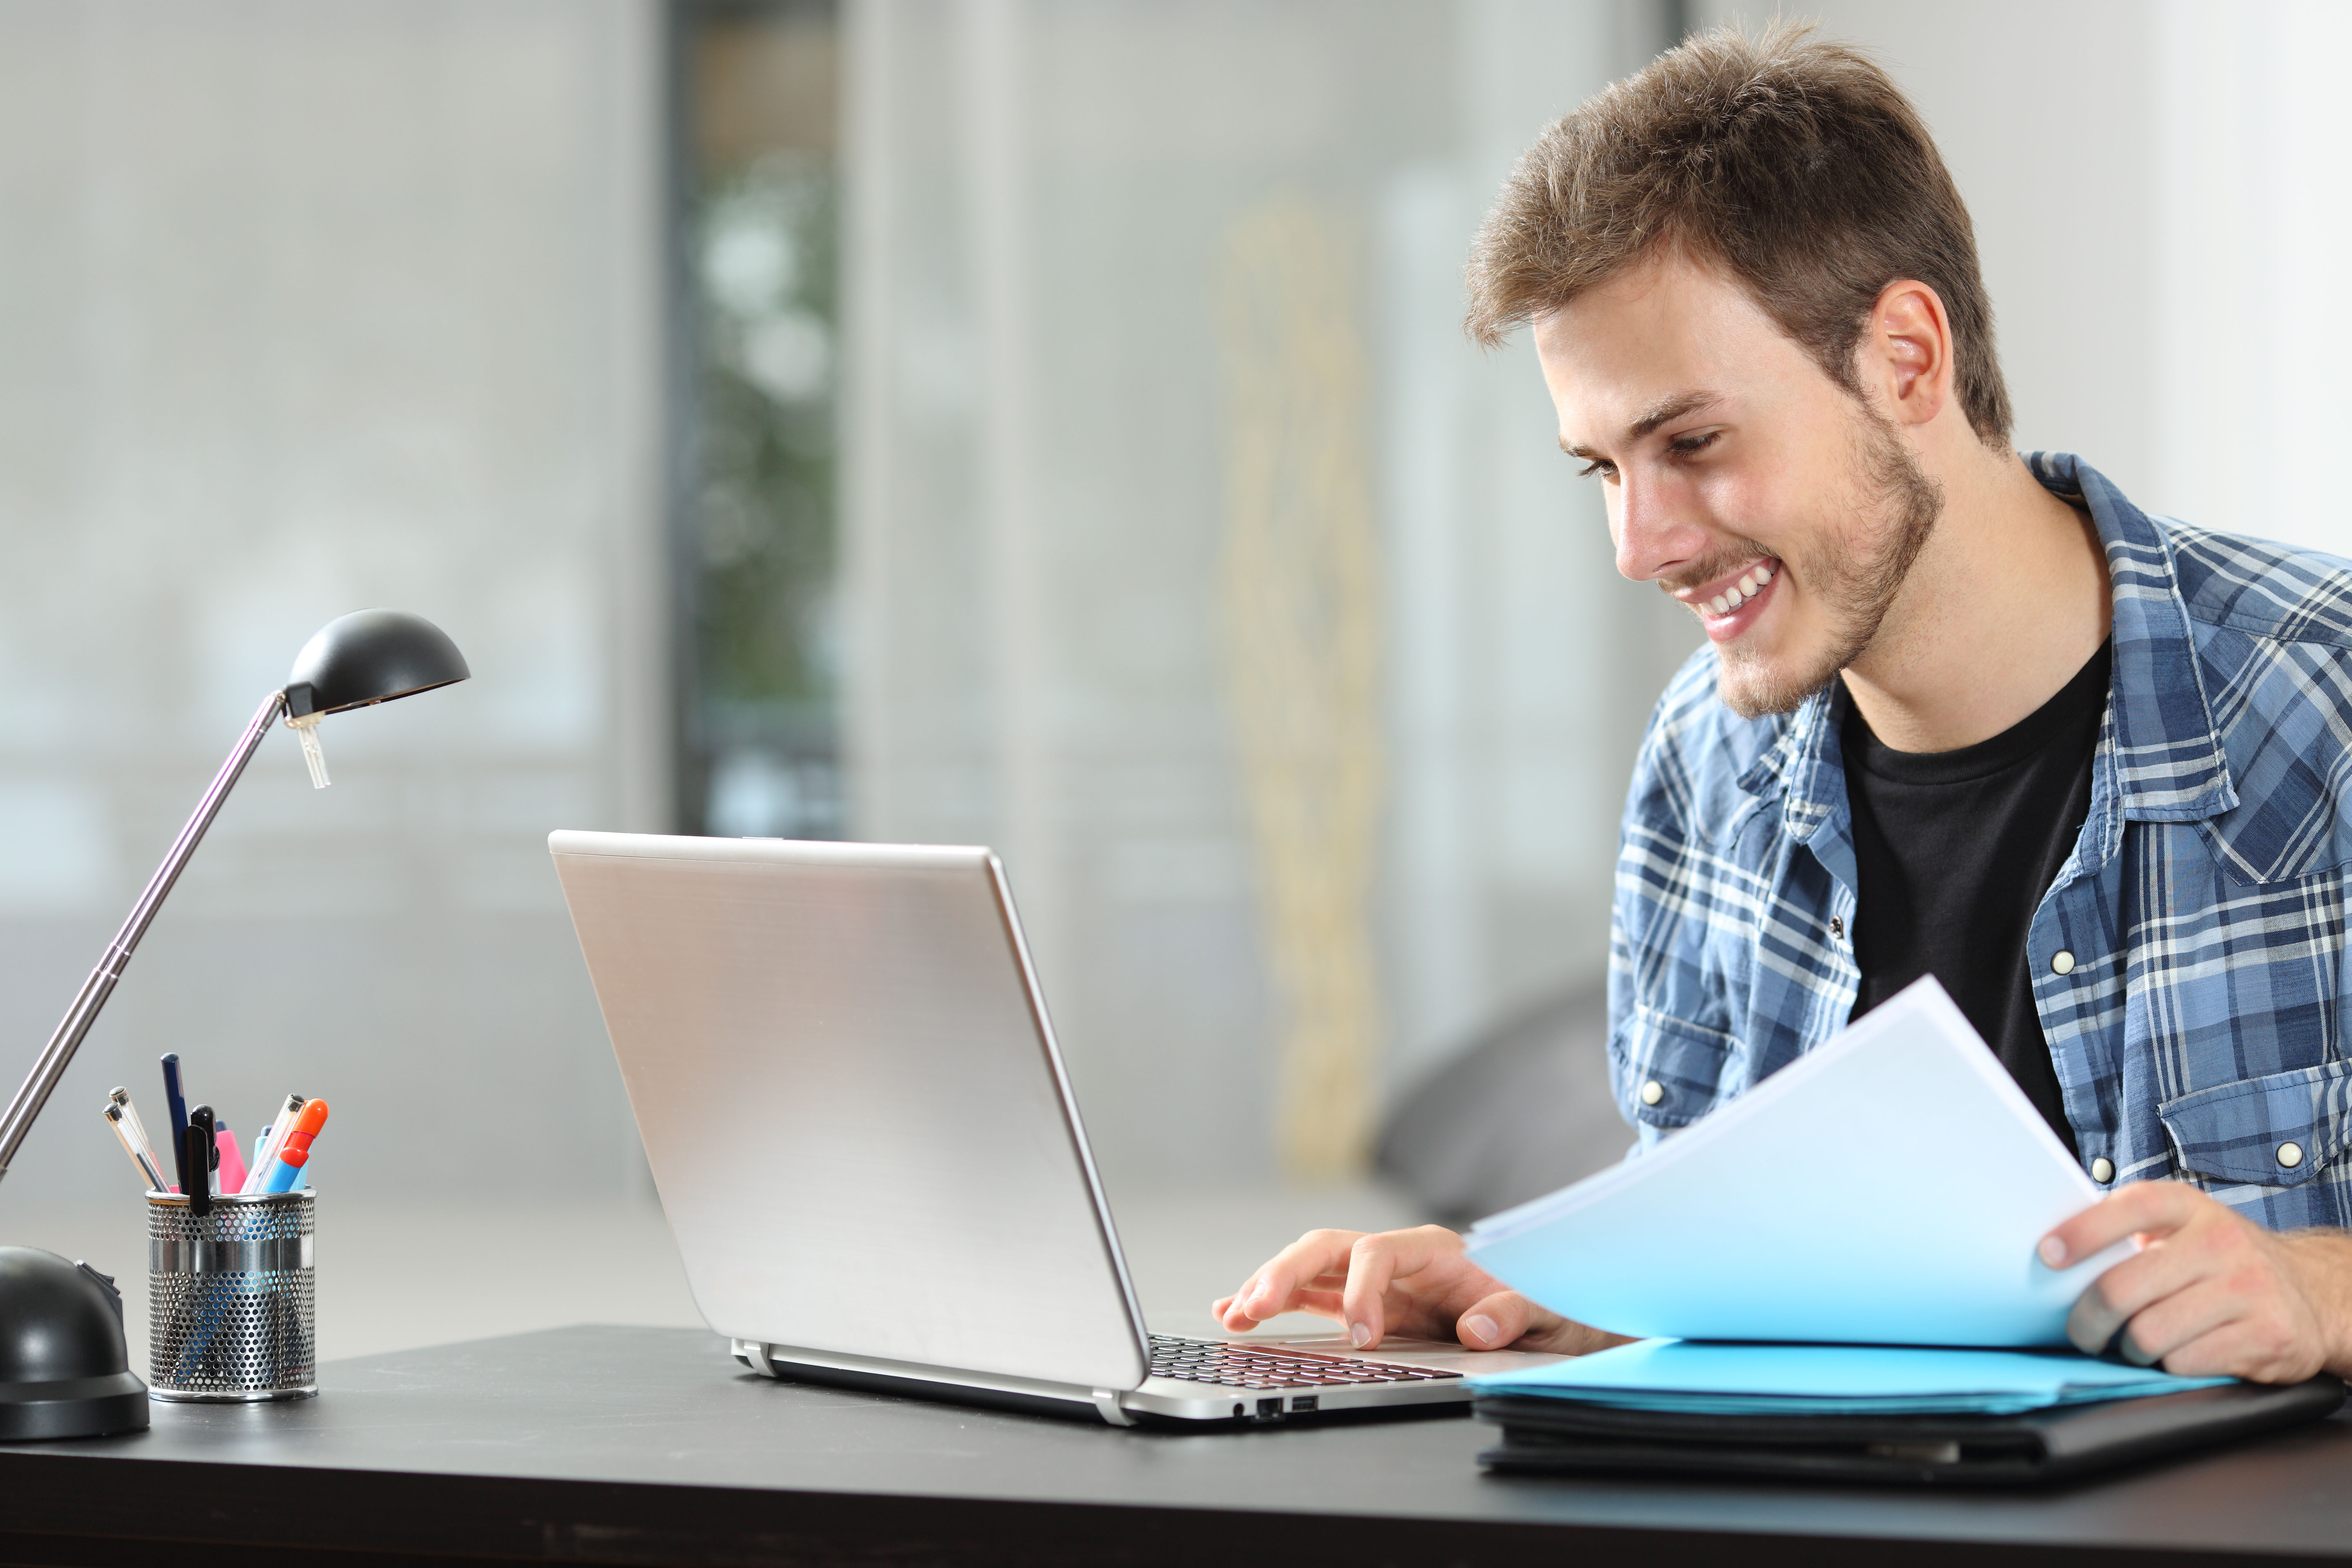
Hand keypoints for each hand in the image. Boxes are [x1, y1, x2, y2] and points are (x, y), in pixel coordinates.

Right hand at [1209, 1224, 1628, 1353]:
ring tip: (1233, 1313)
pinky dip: (1275, 1301)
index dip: (1361, 1292)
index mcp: (1437, 1249)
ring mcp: (1378, 1278)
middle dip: (1286, 1274)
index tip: (1363, 1337)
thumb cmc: (1548, 1306)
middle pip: (1329, 1247)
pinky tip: (1238, 1313)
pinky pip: (1312, 1295)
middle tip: (1254, 1309)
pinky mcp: (1367, 1302)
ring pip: (1311, 1268)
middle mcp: (1400, 1257)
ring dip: (1268, 1286)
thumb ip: (1513, 1313)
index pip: (1378, 1252)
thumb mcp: (1547, 1311)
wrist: (1553, 1313)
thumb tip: (1478, 1328)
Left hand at [2040, 1180, 2351, 1381]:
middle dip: (2087, 1320)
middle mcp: (2220, 1243)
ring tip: (2133, 1344)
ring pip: (2149, 1334)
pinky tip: (2178, 1355)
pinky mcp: (2266, 1335)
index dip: (2081, 1233)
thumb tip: (2060, 1255)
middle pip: (2122, 1289)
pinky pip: (2186, 1363)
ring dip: (2129, 1349)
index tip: (2048, 1255)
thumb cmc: (2225, 1262)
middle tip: (2082, 1331)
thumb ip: (2133, 1234)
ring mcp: (2247, 1289)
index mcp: (2190, 1208)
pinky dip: (2170, 1367)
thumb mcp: (2185, 1230)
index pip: (2128, 1209)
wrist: (2313, 1293)